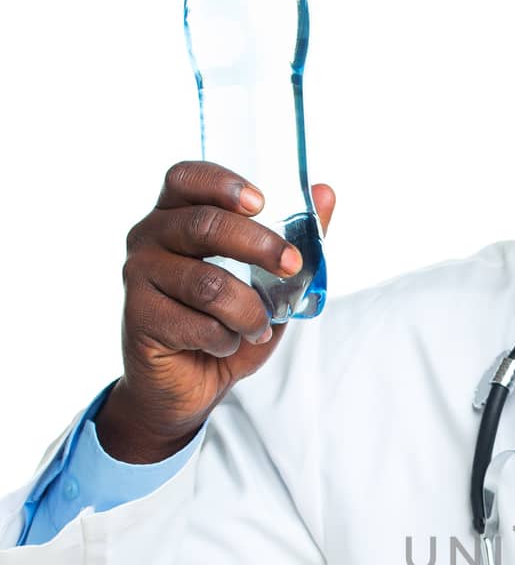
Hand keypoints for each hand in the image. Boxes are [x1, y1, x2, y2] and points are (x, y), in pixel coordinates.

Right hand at [97, 161, 336, 462]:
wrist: (189, 386)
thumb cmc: (225, 324)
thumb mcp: (269, 283)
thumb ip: (293, 239)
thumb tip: (325, 194)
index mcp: (176, 215)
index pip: (186, 178)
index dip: (222, 183)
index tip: (261, 202)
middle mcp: (149, 237)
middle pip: (203, 225)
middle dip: (258, 245)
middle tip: (292, 265)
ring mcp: (139, 275)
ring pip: (208, 284)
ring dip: (248, 311)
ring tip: (256, 327)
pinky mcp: (139, 316)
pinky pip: (198, 325)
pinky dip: (226, 339)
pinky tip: (224, 344)